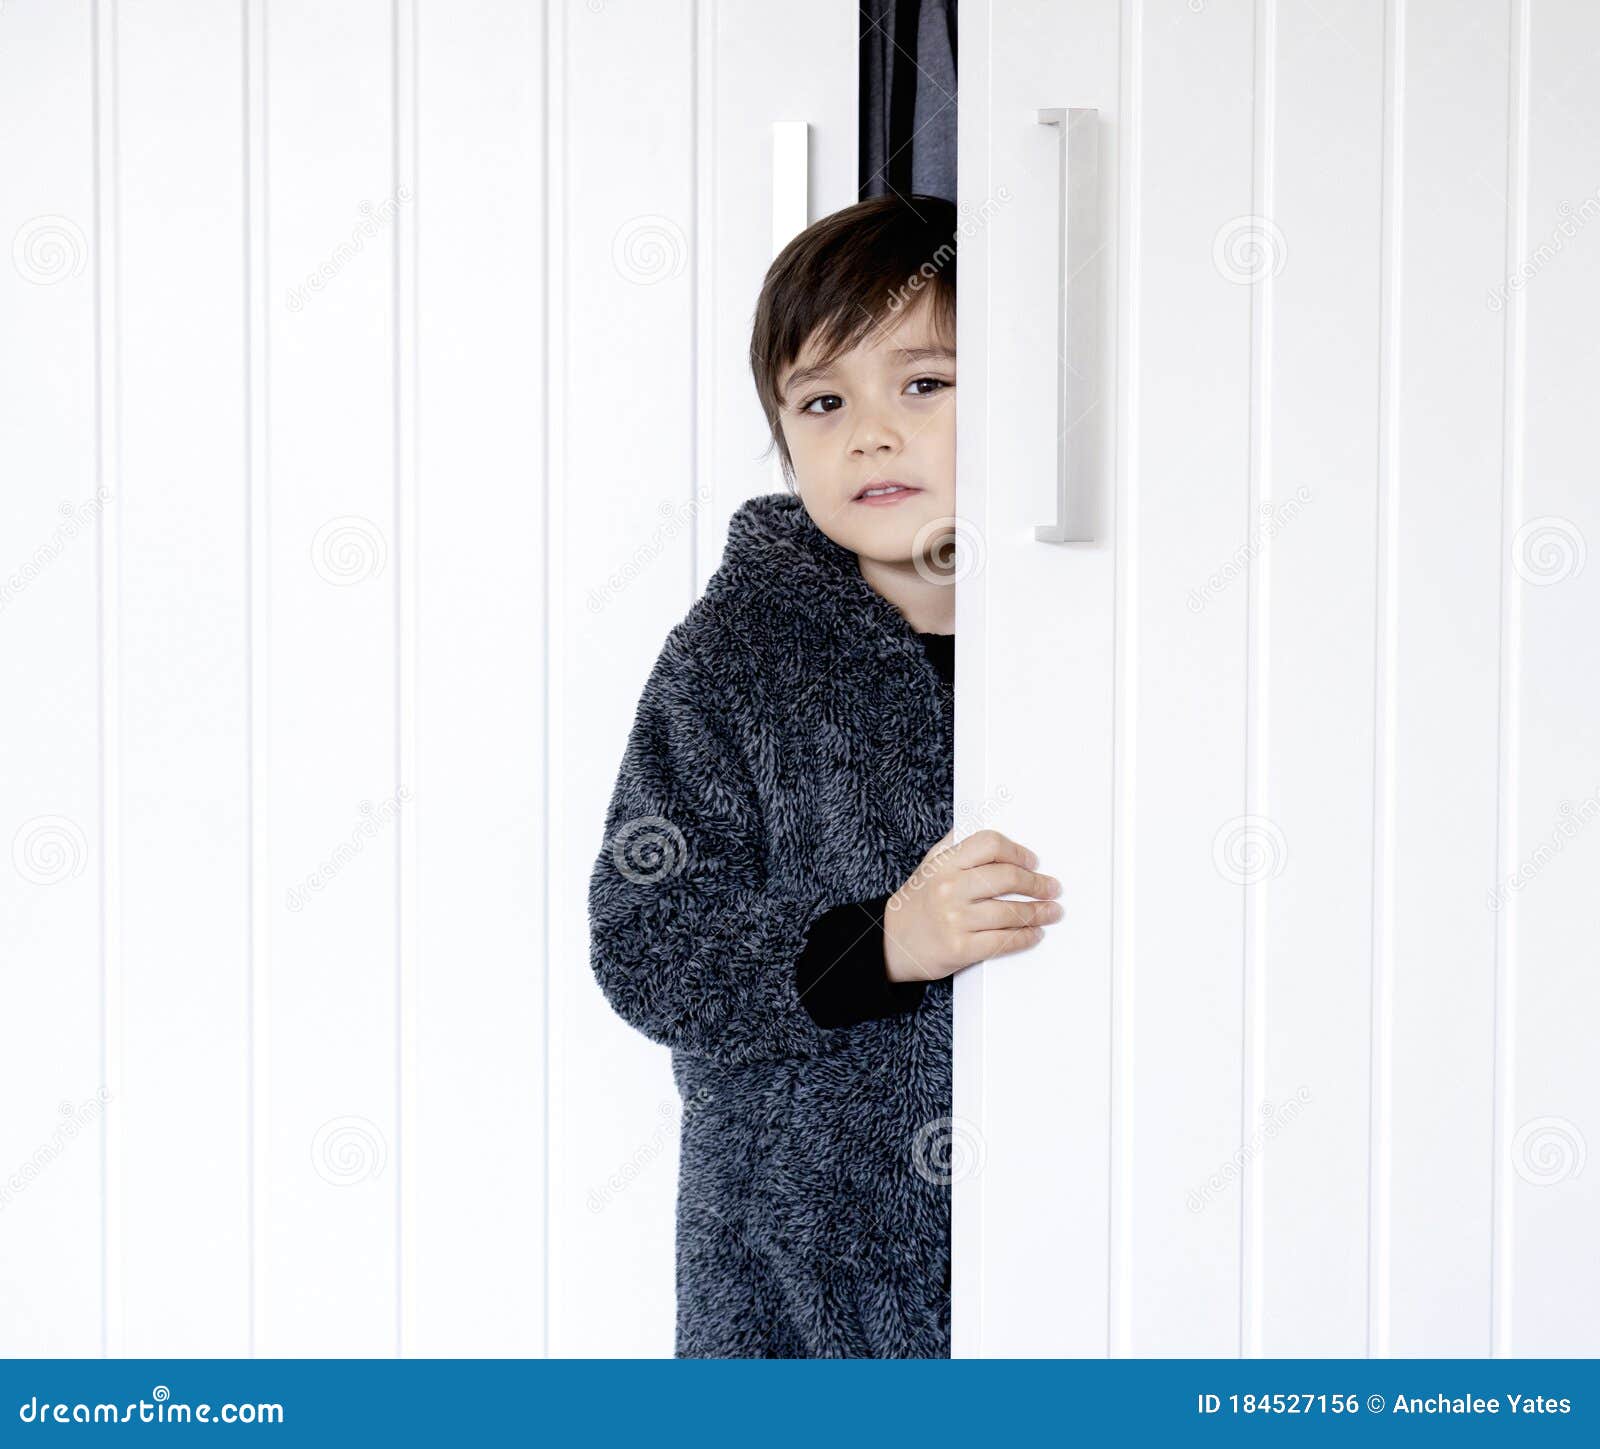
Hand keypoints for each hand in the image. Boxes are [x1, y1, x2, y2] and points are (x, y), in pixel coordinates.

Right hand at [882, 828, 1062, 983]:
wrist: (890, 943)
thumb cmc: (915, 904)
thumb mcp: (928, 867)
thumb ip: (953, 846)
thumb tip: (977, 824)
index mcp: (944, 864)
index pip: (989, 844)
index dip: (1017, 852)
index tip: (1032, 861)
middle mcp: (949, 889)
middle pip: (1007, 878)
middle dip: (1037, 883)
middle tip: (1052, 888)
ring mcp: (955, 920)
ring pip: (1010, 912)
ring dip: (1039, 912)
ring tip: (1051, 911)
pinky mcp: (960, 949)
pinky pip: (1003, 941)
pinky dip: (1025, 938)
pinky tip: (1034, 933)